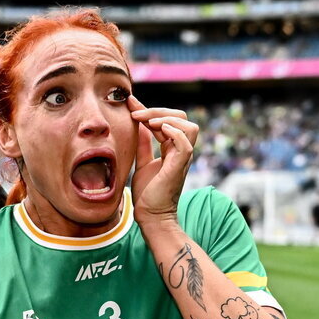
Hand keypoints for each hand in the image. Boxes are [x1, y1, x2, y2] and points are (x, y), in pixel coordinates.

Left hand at [127, 96, 199, 224]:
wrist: (150, 215)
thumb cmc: (147, 193)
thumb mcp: (142, 162)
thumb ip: (143, 144)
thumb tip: (138, 124)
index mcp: (172, 148)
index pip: (166, 120)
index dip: (149, 109)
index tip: (130, 103)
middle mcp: (180, 151)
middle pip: (181, 118)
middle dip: (159, 110)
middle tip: (136, 114)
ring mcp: (182, 158)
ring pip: (188, 127)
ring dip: (167, 119)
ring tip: (148, 122)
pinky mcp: (179, 166)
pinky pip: (185, 143)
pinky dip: (173, 132)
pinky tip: (156, 130)